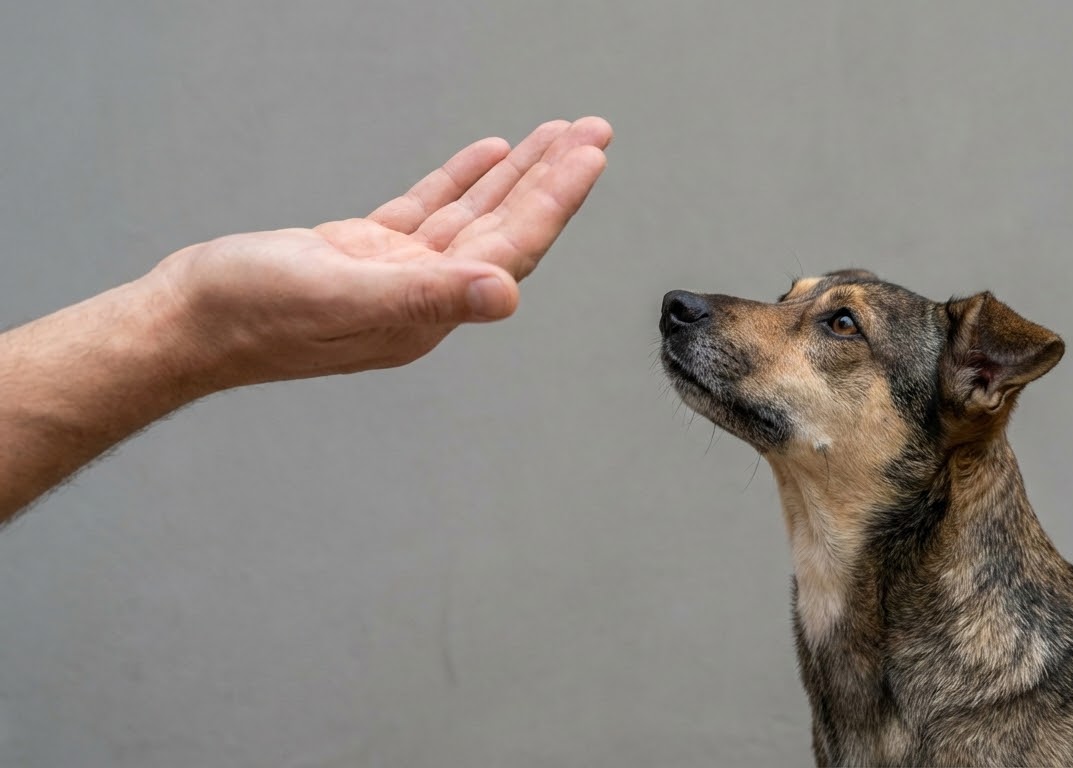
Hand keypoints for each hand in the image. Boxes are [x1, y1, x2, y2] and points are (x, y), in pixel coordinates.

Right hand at [146, 117, 611, 389]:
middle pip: (505, 227)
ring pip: (472, 214)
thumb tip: (505, 293)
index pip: (511, 247)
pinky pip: (428, 210)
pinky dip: (459, 179)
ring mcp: (395, 272)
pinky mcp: (364, 253)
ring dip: (517, 175)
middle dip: (552, 178)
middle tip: (592, 132)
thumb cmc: (252, 315)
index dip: (555, 200)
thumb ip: (429, 295)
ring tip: (557, 137)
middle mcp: (423, 293)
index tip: (589, 157)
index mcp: (428, 310)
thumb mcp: (345, 296)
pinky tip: (487, 155)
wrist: (187, 320)